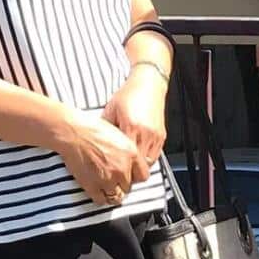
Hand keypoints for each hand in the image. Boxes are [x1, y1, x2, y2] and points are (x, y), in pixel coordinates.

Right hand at [55, 109, 139, 204]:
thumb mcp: (118, 134)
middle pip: (129, 187)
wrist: (73, 132)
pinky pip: (101, 200)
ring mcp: (108, 178)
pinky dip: (100, 198)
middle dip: (122, 184)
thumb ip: (127, 151)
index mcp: (131, 153)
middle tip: (115, 179)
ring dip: (113, 193)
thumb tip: (130, 161)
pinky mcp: (93, 185)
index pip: (143, 176)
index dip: (135, 177)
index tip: (130, 176)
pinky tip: (98, 191)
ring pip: (116, 197)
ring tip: (108, 188)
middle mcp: (122, 168)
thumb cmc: (92, 128)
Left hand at [102, 67, 166, 183]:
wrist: (148, 83)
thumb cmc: (129, 94)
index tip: (112, 171)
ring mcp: (156, 136)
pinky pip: (156, 155)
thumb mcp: (111, 109)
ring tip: (129, 167)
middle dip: (130, 172)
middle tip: (121, 174)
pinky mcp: (162, 135)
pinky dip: (147, 158)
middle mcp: (146, 133)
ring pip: (149, 163)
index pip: (126, 157)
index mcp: (131, 127)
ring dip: (140, 167)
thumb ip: (105, 128)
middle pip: (139, 165)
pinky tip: (138, 155)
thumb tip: (96, 142)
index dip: (119, 168)